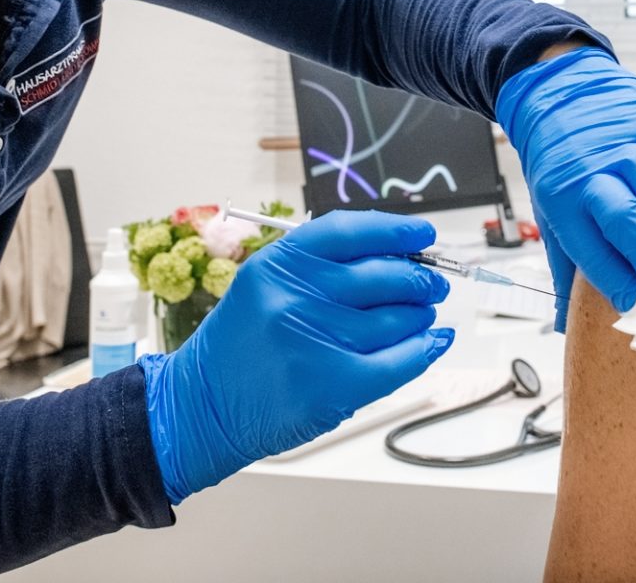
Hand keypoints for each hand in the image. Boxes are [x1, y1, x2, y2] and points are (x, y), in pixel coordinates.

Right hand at [140, 210, 453, 502]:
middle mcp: (295, 297)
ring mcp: (314, 342)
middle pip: (384, 275)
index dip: (396, 231)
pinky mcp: (333, 386)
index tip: (422, 236)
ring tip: (422, 316)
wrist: (204, 404)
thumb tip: (397, 258)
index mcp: (279, 263)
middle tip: (431, 284)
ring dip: (420, 316)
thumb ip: (321, 268)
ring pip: (396, 319)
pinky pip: (398, 361)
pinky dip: (423, 350)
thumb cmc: (242, 345)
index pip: (352, 231)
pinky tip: (432, 342)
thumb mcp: (266, 285)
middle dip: (419, 279)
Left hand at [496, 46, 635, 330]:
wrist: (557, 91)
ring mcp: (628, 141)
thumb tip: (562, 327)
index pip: (589, 246)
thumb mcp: (549, 213)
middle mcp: (594, 169)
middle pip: (629, 220)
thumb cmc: (560, 163)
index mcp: (564, 199)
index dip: (615, 278)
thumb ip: (564, 266)